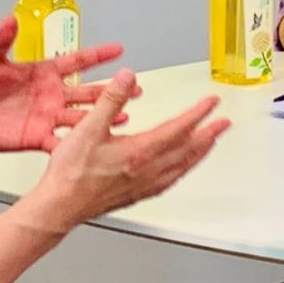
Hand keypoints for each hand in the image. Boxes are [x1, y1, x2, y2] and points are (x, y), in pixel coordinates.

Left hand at [0, 16, 139, 159]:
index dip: (97, 55)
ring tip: (123, 116)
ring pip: (81, 116)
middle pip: (87, 90)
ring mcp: (47, 116)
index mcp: (43, 72)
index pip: (76, 61)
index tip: (118, 49)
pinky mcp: (37, 136)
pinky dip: (78, 143)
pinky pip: (61, 141)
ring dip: (102, 116)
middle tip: (133, 86)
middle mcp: (50, 94)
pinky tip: (94, 143)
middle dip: (111, 89)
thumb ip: (1, 40)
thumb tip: (9, 19)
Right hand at [28, 69, 229, 231]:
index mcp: (139, 151)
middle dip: (208, 134)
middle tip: (224, 123)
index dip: (198, 113)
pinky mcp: (138, 194)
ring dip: (199, 152)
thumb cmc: (71, 172)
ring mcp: (144, 184)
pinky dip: (183, 170)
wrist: (60, 205)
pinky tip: (181, 169)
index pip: (178, 128)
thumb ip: (110, 99)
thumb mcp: (87, 127)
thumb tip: (127, 77)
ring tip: (210, 143)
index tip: (212, 103)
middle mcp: (147, 170)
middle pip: (188, 149)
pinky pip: (171, 180)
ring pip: (182, 166)